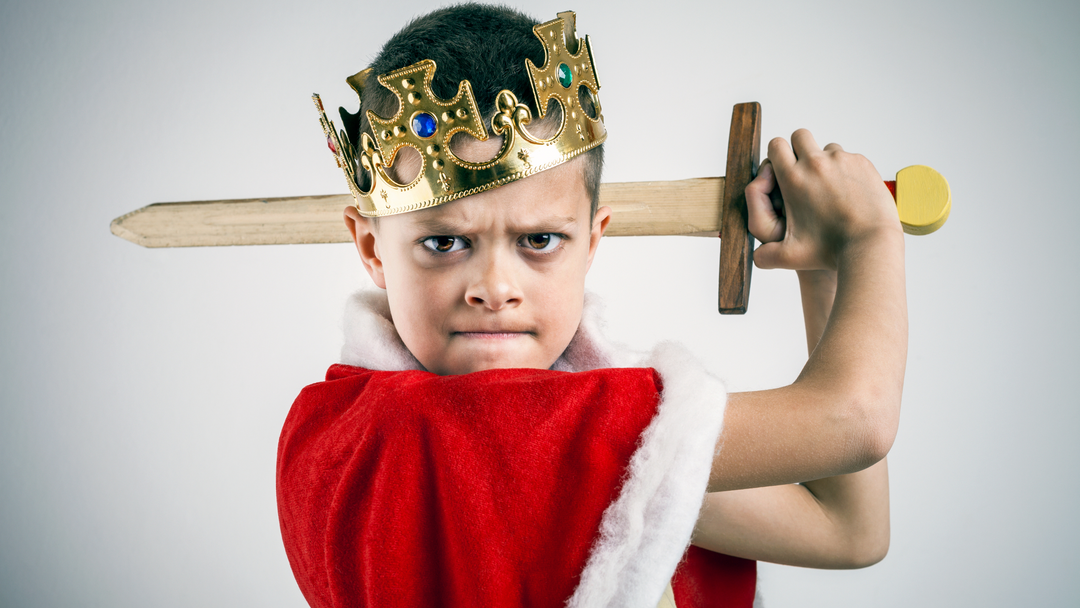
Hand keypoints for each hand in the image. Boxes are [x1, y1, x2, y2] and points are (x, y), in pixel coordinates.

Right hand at [745, 129, 900, 270]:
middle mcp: (816, 164)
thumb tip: (754, 257)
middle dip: (799, 149)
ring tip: (829, 189)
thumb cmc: (831, 250)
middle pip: (799, 136)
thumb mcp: (792, 256)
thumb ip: (766, 256)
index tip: (782, 168)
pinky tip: (849, 193)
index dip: (777, 155)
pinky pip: (849, 158)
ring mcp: (841, 161)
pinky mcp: (861, 163)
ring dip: (824, 162)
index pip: (776, 145)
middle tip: (804, 171)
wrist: (870, 244)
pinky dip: (846, 170)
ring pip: (826, 148)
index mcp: (794, 180)